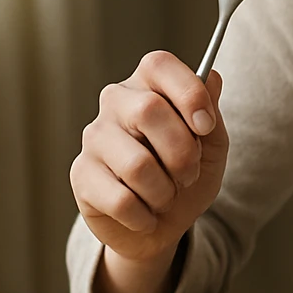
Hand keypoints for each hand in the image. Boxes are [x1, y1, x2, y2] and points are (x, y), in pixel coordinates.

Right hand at [70, 51, 228, 267]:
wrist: (161, 227)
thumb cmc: (185, 177)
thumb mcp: (211, 145)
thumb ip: (211, 111)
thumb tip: (211, 77)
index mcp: (148, 85)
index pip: (159, 65)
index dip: (188, 93)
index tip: (206, 126)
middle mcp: (115, 102)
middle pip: (148, 110)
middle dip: (182, 152)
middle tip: (188, 174)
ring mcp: (94, 137)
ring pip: (137, 164)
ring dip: (164, 191)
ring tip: (165, 196)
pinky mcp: (80, 174)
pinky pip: (121, 199)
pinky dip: (144, 216)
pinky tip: (144, 214)